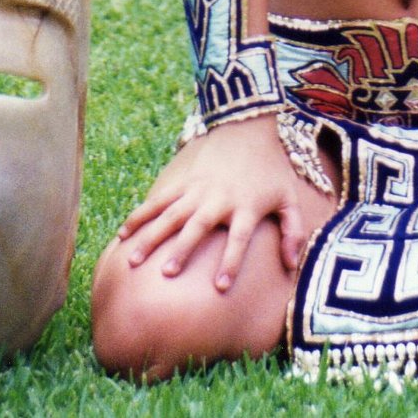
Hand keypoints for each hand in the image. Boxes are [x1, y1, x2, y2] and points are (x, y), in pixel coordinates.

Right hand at [116, 115, 306, 289]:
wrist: (248, 130)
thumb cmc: (270, 172)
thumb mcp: (289, 198)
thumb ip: (294, 231)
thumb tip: (292, 265)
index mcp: (246, 206)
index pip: (239, 239)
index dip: (231, 261)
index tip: (220, 287)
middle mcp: (219, 199)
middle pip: (199, 226)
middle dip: (183, 249)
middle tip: (167, 273)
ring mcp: (198, 189)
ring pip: (171, 214)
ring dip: (152, 236)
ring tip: (134, 260)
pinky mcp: (183, 181)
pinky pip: (159, 200)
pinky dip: (141, 215)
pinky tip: (123, 234)